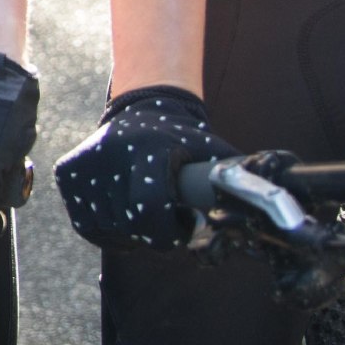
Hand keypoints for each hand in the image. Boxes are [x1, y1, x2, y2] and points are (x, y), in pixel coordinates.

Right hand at [54, 85, 234, 252]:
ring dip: (129, 234)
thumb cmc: (186, 141)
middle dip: (152, 234)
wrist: (143, 110)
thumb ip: (236, 184)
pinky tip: (123, 216)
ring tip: (145, 214)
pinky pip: (86, 225)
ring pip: (108, 229)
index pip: (151, 212)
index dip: (168, 232)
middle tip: (166, 224)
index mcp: (148, 150)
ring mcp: (84, 164)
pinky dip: (106, 231)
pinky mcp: (67, 173)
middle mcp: (109, 154)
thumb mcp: (213, 155)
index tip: (181, 228)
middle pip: (131, 225)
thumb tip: (277, 215)